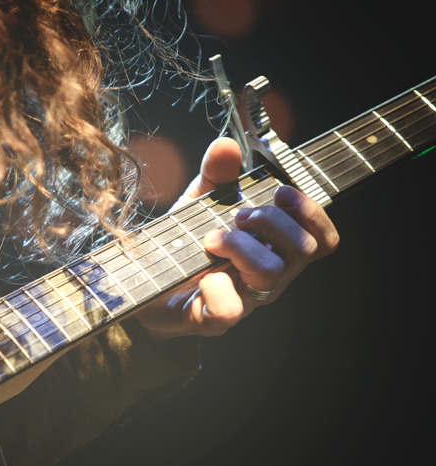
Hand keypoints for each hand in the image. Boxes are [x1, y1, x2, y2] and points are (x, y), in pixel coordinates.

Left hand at [136, 137, 339, 341]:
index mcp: (275, 250)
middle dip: (271, 221)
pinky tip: (202, 274)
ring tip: (212, 237)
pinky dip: (217, 286)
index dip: (313, 214)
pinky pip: (229, 309)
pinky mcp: (211, 319)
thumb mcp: (199, 203)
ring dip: (243, 245)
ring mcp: (244, 301)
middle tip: (237, 215)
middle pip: (303, 250)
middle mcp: (268, 278)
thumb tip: (227, 146)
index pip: (322, 240)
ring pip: (271, 273)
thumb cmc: (182, 245)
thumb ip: (216, 175)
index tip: (281, 193)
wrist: (142, 284)